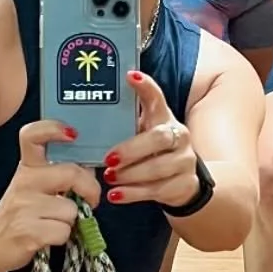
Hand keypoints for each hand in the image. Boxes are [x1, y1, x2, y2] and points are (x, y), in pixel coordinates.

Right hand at [0, 122, 100, 271]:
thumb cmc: (19, 216)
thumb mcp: (33, 188)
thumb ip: (59, 176)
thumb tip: (90, 170)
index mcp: (27, 168)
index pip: (32, 136)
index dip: (54, 129)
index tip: (72, 134)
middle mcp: (25, 182)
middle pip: (71, 173)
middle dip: (90, 189)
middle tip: (90, 199)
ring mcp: (24, 207)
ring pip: (72, 209)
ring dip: (71, 220)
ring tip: (54, 222)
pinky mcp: (28, 232)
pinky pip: (64, 231)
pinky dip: (62, 237)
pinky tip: (48, 236)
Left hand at [101, 72, 201, 209]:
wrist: (184, 182)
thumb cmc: (153, 152)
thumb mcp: (143, 132)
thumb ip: (126, 122)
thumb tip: (88, 108)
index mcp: (165, 118)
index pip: (157, 98)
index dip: (146, 87)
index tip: (130, 76)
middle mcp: (179, 137)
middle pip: (159, 138)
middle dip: (132, 149)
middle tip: (109, 159)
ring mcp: (184, 161)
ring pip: (158, 168)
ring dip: (130, 174)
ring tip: (109, 178)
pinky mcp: (183, 184)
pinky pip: (157, 190)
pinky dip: (133, 193)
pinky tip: (116, 195)